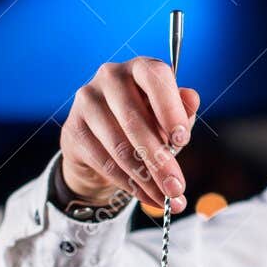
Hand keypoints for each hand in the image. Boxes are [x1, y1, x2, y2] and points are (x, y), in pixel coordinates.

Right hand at [60, 58, 200, 212]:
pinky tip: (145, 195)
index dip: (170, 109)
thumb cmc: (143, 123)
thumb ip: (182, 111)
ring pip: (119, 146)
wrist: (101, 140)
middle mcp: (110, 76)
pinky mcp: (74, 128)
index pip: (156, 78)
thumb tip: (193, 100)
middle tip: (176, 187)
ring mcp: (87, 101)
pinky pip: (104, 162)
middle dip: (160, 160)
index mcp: (140, 68)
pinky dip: (128, 184)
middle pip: (135, 121)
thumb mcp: (167, 117)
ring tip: (165, 198)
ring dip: (146, 179)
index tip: (181, 141)